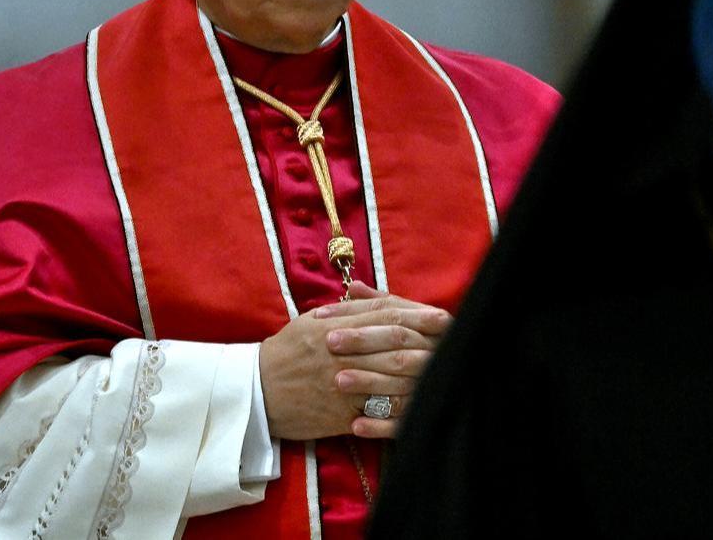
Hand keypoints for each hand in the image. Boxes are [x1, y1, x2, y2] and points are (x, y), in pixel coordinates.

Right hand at [258, 282, 451, 440]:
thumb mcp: (311, 321)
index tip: (443, 315)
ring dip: (422, 374)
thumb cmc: (285, 352)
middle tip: (456, 339)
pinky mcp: (341, 415)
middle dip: (429, 342)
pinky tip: (422, 403)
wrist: (256, 393)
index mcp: (333, 326)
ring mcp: (342, 385)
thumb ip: (345, 310)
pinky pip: (377, 411)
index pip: (384, 316)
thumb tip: (375, 297)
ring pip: (391, 378)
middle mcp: (340, 353)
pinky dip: (400, 407)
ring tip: (448, 370)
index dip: (418, 315)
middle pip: (394, 345)